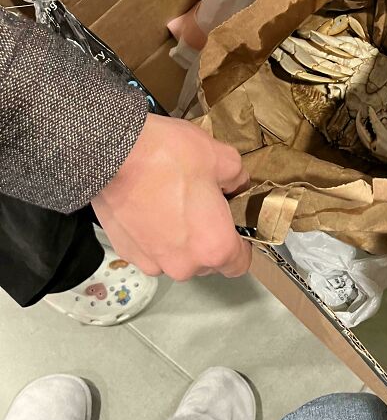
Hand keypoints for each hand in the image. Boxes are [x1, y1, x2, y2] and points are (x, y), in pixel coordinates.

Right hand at [92, 114, 250, 280]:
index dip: (240, 243)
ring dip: (178, 237)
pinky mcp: (126, 252)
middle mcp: (183, 264)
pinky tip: (150, 205)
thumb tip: (236, 184)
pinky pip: (150, 249)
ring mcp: (151, 261)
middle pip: (206, 261)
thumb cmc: (168, 158)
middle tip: (201, 203)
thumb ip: (237, 178)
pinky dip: (153, 233)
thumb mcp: (221, 157)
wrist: (114, 155)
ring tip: (172, 201)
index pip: (239, 263)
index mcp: (214, 246)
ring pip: (176, 256)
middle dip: (207, 236)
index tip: (234, 225)